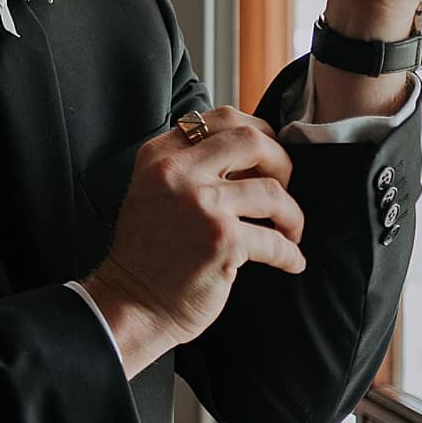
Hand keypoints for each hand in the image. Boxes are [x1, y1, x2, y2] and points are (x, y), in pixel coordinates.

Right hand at [84, 108, 307, 374]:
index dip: (257, 133)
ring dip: (292, 215)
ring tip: (289, 231)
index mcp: (159, 156)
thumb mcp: (153, 191)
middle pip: (252, 140)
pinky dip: (291, 254)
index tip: (266, 159)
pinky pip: (276, 240)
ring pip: (273, 191)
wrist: (130, 304)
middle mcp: (177, 172)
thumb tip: (252, 154)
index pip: (221, 119)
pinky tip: (290, 262)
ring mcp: (200, 205)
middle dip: (281, 163)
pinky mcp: (222, 240)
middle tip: (281, 189)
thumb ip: (189, 166)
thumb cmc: (147, 253)